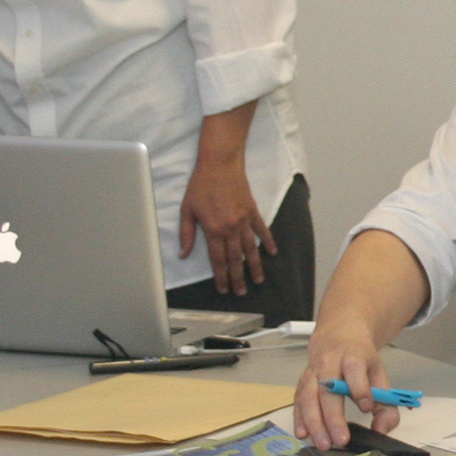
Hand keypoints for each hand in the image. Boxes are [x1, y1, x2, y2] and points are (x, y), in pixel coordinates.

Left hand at [178, 158, 275, 295]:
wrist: (220, 164)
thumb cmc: (201, 185)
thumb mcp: (187, 209)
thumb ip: (187, 234)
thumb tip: (183, 254)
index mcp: (213, 230)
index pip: (218, 259)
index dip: (221, 276)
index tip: (223, 289)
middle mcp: (231, 228)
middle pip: (235, 258)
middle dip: (238, 277)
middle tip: (241, 292)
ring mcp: (244, 220)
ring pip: (250, 248)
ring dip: (255, 266)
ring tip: (258, 280)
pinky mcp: (252, 211)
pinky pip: (262, 230)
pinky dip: (267, 242)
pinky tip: (272, 253)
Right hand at [294, 319, 393, 448]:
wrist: (338, 336)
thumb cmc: (361, 360)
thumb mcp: (380, 374)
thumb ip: (386, 403)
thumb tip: (381, 430)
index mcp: (353, 357)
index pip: (355, 371)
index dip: (360, 388)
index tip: (367, 407)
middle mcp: (329, 363)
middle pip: (329, 390)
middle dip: (334, 417)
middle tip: (341, 440)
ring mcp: (313, 372)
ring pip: (309, 397)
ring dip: (314, 423)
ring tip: (323, 444)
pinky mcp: (302, 382)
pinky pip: (298, 401)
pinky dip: (299, 419)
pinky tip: (304, 434)